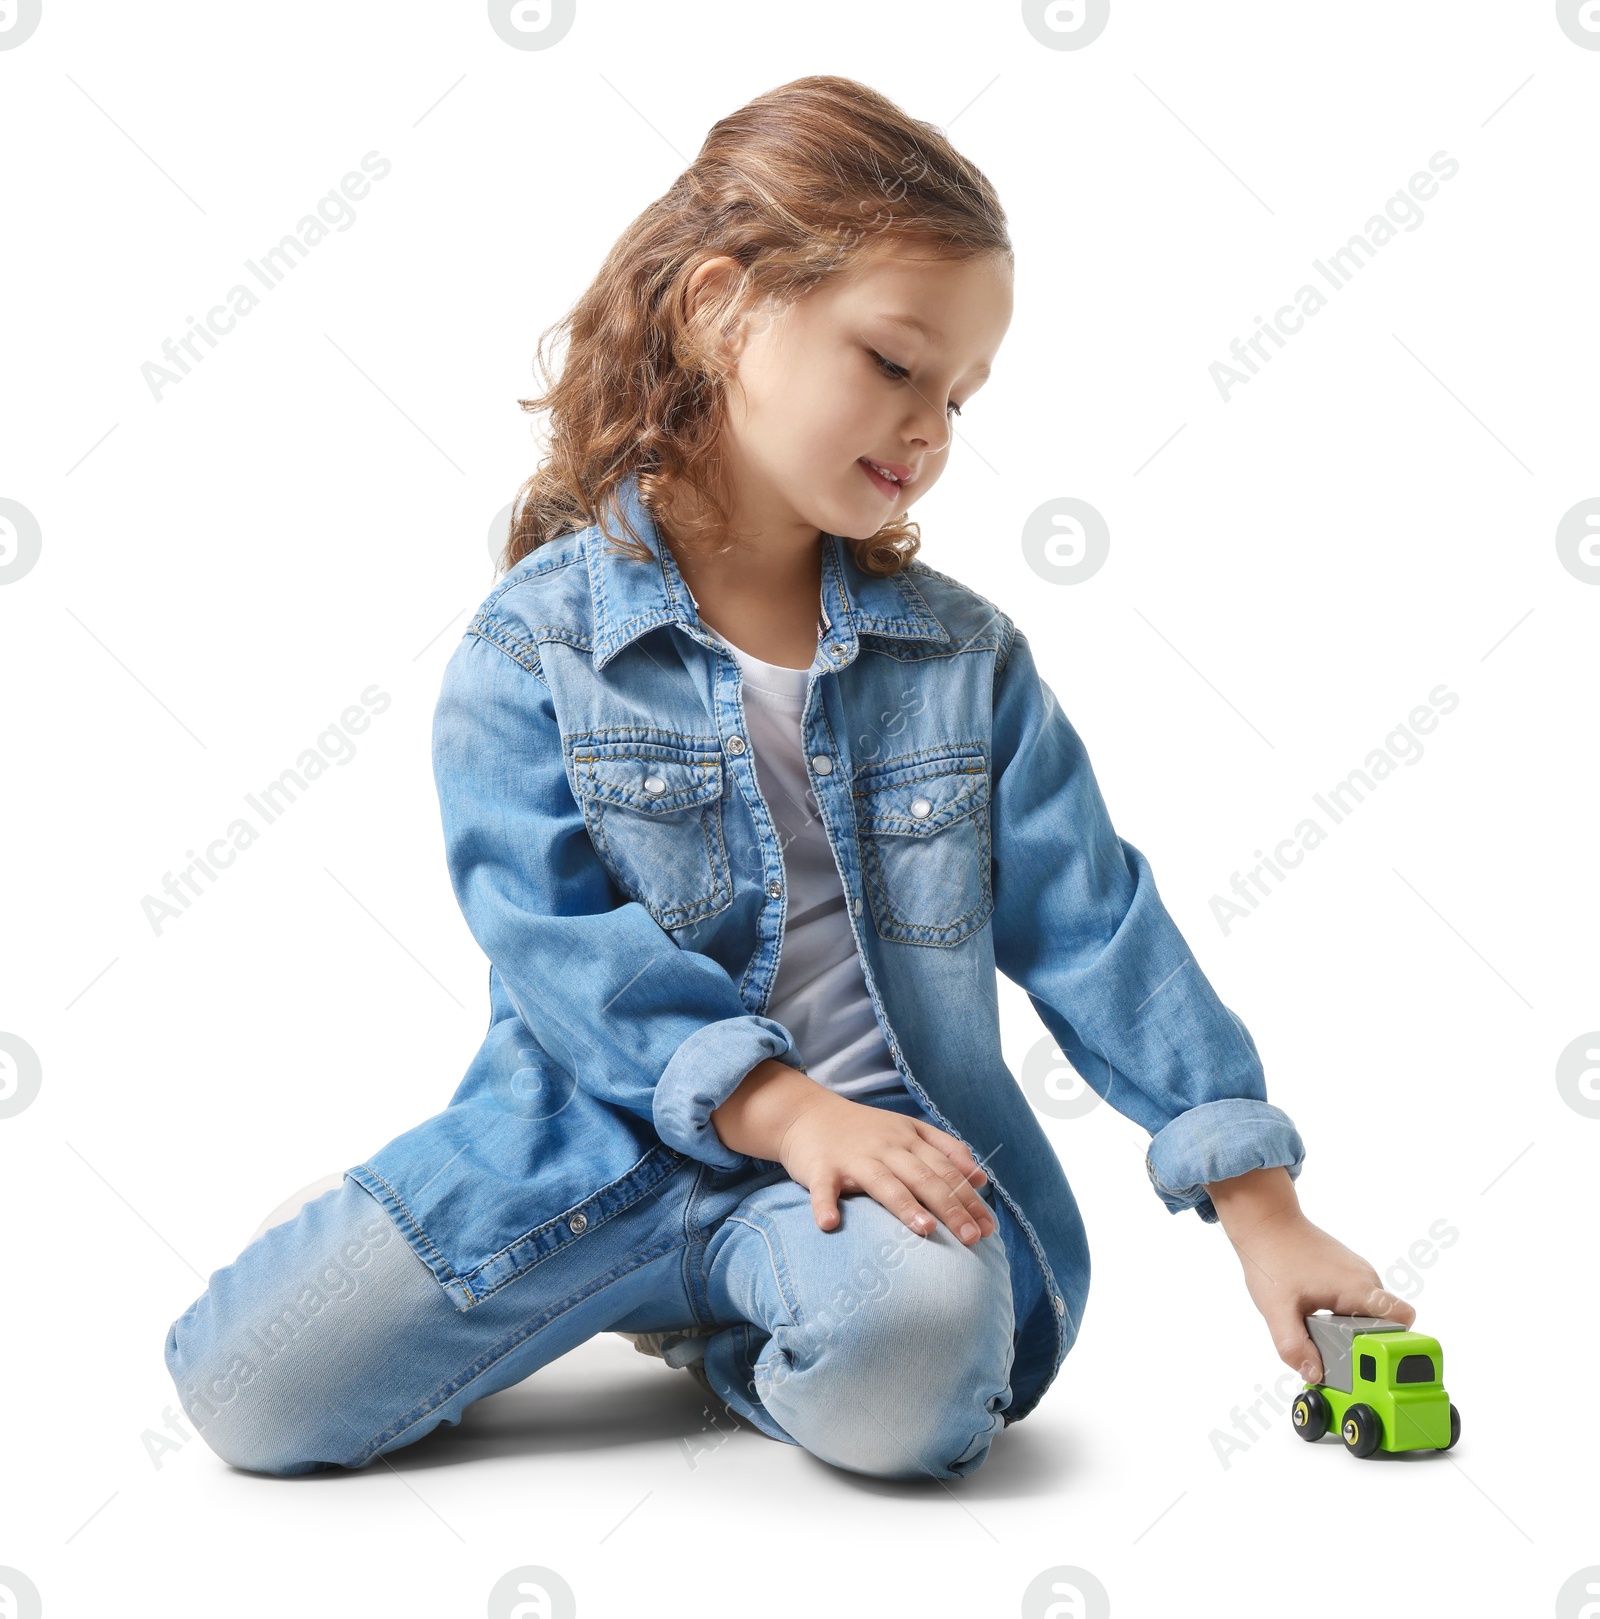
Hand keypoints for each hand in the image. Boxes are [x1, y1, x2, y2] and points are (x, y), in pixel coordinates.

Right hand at [710, 1059, 996, 1245]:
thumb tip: (981, 1178)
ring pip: (884, 1183)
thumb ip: (945, 1150)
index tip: (990, 1228)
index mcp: (910, 1139)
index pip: (947, 1171)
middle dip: (951, 1208)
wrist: (807, 1114)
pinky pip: (823, 1188)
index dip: (970, 1199)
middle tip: (973, 1239)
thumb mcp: (908, 1130)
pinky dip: (824, 1205)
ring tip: (926, 1231)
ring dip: (905, 1207)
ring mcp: (854, 1157)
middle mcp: (887, 1146)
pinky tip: (830, 1225)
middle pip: (925, 1178)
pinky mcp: (821, 1167)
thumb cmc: (864, 1130)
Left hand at [1206, 1166, 1415, 1382]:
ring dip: (1352, 1330)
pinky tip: (1317, 1317)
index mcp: (1357, 1286)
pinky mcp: (1346, 1271)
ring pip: (1369, 1313)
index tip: (1373, 1361)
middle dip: (1366, 1344)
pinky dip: (1343, 1316)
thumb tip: (1315, 1375)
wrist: (1264, 1220)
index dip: (1396, 1344)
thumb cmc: (1271, 1257)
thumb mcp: (1277, 1309)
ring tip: (1321, 1334)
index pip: (1404, 1318)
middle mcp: (1365, 1277)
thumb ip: (1294, 1346)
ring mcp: (1357, 1272)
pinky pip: (1357, 1302)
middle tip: (1337, 1355)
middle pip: (1385, 1323)